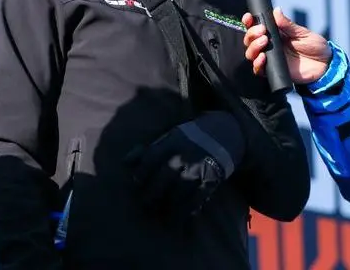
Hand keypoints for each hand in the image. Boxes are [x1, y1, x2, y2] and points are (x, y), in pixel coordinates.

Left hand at [124, 111, 244, 222]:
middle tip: (145, 203)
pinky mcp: (210, 180)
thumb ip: (148, 149)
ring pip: (179, 191)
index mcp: (173, 140)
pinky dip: (186, 210)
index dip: (141, 171)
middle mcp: (185, 154)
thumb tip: (124, 162)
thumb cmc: (191, 136)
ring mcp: (199, 168)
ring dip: (168, 205)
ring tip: (160, 214)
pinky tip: (179, 217)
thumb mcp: (170, 136)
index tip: (136, 182)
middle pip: (163, 177)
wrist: (225, 133)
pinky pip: (196, 199)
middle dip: (152, 193)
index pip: (152, 157)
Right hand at [242, 7, 332, 84]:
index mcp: (275, 34)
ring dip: (253, 47)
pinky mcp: (273, 71)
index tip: (249, 17)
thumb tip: (276, 10)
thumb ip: (288, 24)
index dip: (249, 22)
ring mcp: (270, 58)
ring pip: (251, 53)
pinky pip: (258, 69)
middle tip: (262, 31)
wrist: (326, 65)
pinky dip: (257, 64)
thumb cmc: (315, 46)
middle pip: (250, 40)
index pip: (256, 27)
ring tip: (264, 41)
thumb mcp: (303, 33)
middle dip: (251, 34)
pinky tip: (263, 58)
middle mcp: (269, 46)